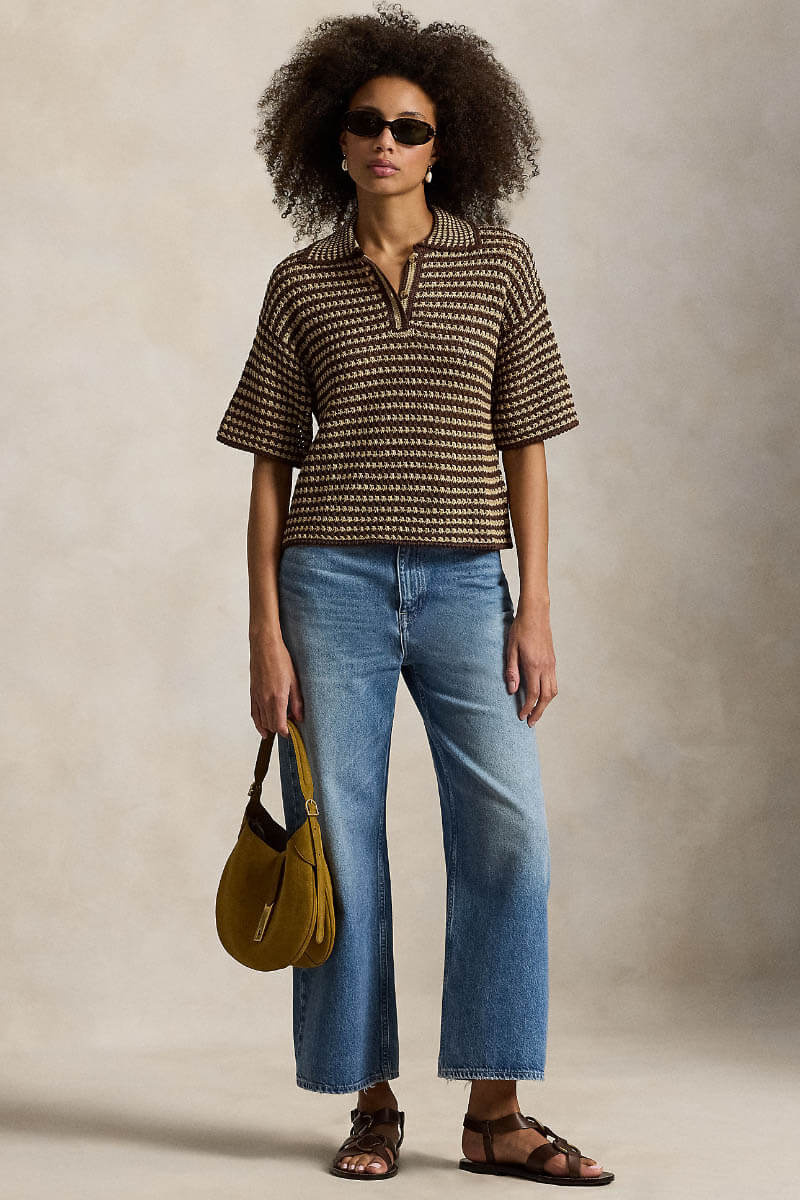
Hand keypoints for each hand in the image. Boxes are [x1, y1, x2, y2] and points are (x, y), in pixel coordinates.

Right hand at [250, 633, 304, 737]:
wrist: (264, 646)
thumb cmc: (281, 659)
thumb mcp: (294, 680)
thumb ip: (297, 702)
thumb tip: (299, 718)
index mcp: (278, 698)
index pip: (279, 725)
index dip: (286, 732)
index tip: (292, 731)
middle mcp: (265, 700)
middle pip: (271, 725)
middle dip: (280, 729)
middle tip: (289, 724)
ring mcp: (257, 697)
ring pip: (262, 721)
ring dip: (270, 726)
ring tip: (279, 725)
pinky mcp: (252, 693)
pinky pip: (254, 714)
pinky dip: (259, 723)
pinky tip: (263, 728)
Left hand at [504, 604, 557, 724]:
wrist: (536, 614)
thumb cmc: (520, 629)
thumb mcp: (511, 649)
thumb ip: (512, 671)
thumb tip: (512, 690)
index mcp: (534, 665)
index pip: (533, 694)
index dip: (528, 708)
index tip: (522, 717)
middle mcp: (545, 667)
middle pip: (546, 697)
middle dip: (539, 712)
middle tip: (531, 722)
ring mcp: (551, 664)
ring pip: (553, 691)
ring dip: (545, 704)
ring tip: (536, 712)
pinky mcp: (553, 661)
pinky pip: (553, 682)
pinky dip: (549, 693)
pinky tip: (541, 695)